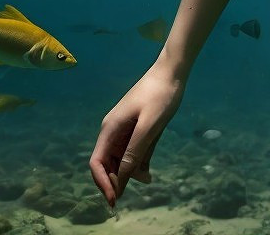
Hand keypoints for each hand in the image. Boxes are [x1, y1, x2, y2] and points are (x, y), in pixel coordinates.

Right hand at [89, 62, 185, 207]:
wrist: (172, 71)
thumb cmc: (161, 95)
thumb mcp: (149, 125)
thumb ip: (135, 151)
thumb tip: (122, 179)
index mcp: (110, 128)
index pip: (97, 163)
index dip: (103, 183)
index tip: (116, 199)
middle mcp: (113, 130)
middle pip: (109, 164)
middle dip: (120, 178)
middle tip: (140, 184)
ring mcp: (124, 128)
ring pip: (121, 159)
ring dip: (131, 171)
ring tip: (148, 176)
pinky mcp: (136, 127)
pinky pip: (132, 150)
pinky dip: (139, 160)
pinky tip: (148, 169)